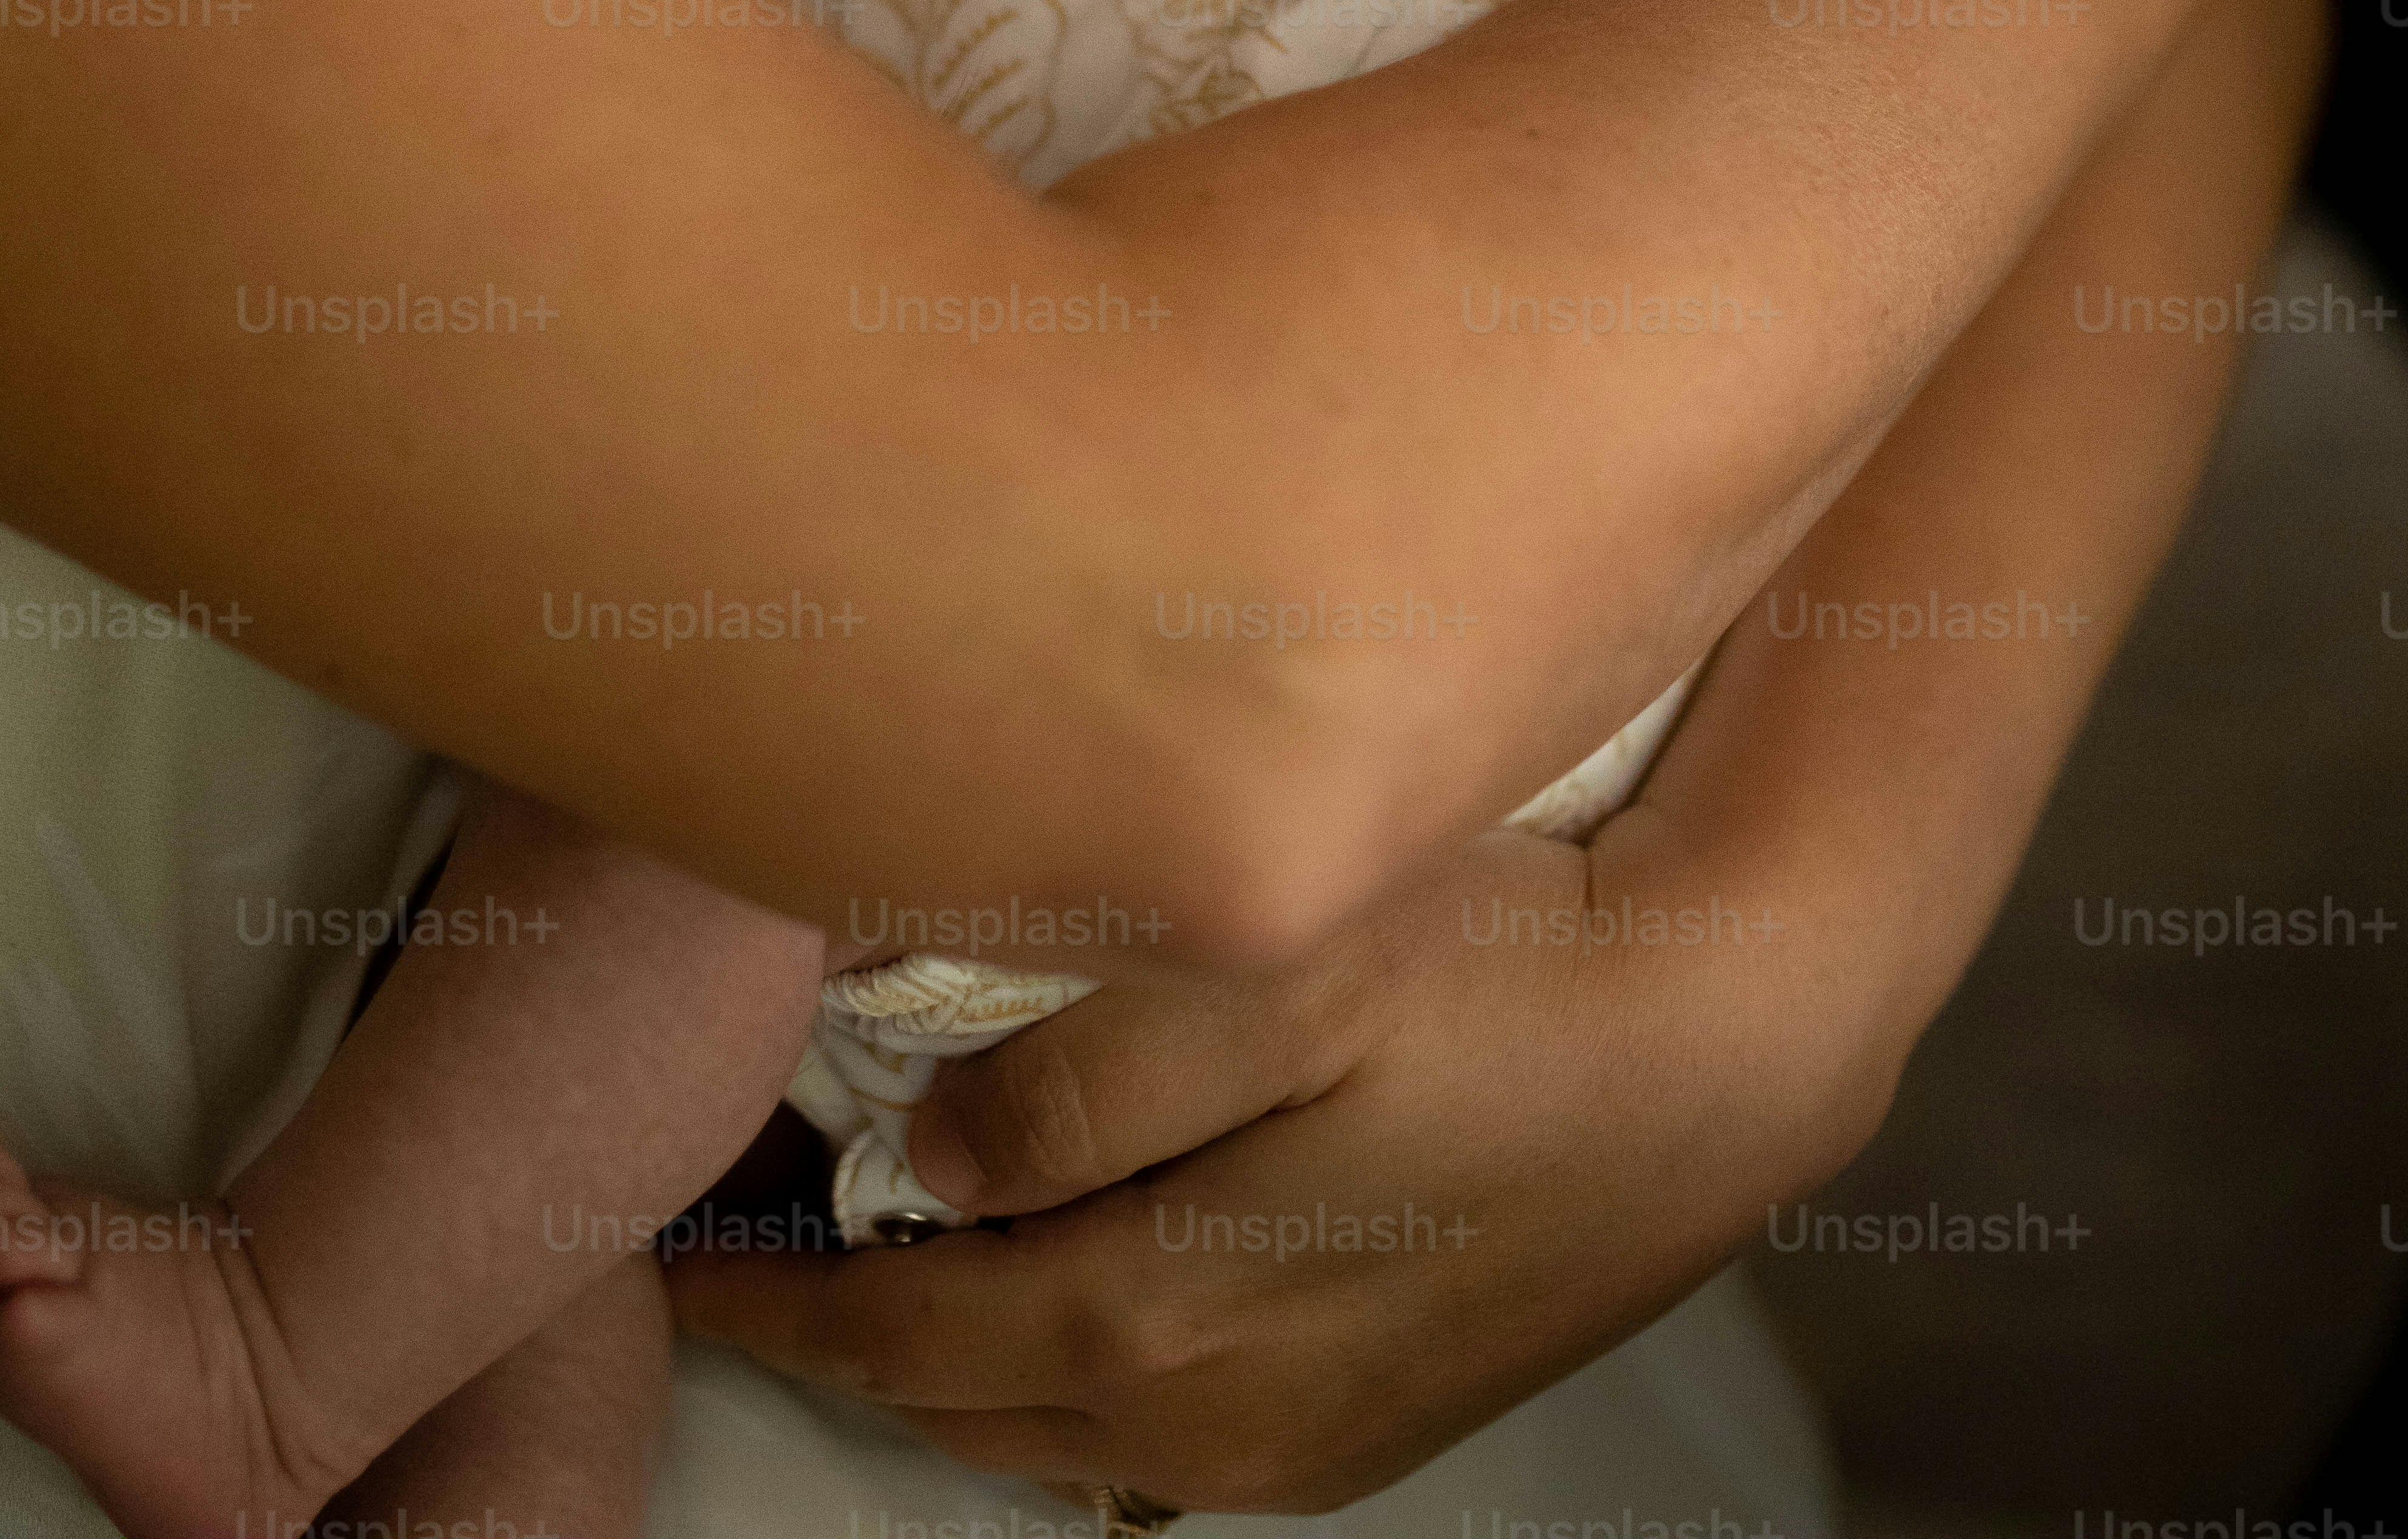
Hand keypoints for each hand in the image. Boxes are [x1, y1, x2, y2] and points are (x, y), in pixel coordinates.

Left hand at [665, 804, 1873, 1516]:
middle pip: (963, 1401)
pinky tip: (1059, 1283)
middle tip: (748, 1242)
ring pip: (1060, 1426)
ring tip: (877, 1255)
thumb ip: (1085, 1067)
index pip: (894, 1331)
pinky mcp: (1374, 1416)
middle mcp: (1217, 1422)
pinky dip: (1073, 1366)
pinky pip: (1165, 1426)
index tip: (673, 1233)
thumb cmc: (1511, 969)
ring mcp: (1305, 1438)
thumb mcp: (1287, 970)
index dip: (769, 1287)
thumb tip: (929, 1155)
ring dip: (960, 1351)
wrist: (1734, 1039)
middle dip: (844, 1330)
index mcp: (1166, 1314)